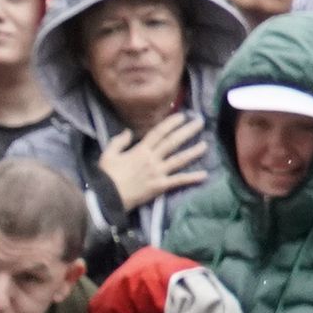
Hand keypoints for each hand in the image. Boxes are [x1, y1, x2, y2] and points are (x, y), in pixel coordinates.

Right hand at [98, 114, 213, 210]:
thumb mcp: (108, 154)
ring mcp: (157, 172)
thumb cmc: (106, 176)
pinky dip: (191, 178)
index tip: (183, 116)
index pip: (158, 133)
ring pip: (179, 160)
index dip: (171, 123)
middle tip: (200, 122)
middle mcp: (152, 159)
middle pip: (172, 142)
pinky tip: (204, 175)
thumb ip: (119, 141)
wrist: (107, 197)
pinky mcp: (160, 186)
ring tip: (206, 145)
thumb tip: (128, 132)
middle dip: (187, 131)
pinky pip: (178, 181)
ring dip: (193, 152)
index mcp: (140, 150)